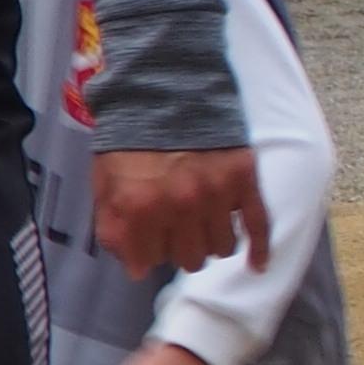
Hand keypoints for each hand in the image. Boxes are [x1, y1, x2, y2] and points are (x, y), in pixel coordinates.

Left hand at [97, 147, 266, 278]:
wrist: (164, 96)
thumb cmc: (128, 143)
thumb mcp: (104, 183)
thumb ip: (113, 227)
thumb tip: (134, 267)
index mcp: (140, 206)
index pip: (148, 260)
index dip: (145, 255)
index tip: (146, 245)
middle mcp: (180, 206)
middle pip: (188, 258)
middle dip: (178, 250)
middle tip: (174, 234)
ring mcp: (216, 195)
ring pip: (220, 248)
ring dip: (209, 244)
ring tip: (200, 230)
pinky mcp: (244, 182)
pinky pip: (258, 225)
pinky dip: (259, 249)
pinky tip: (256, 264)